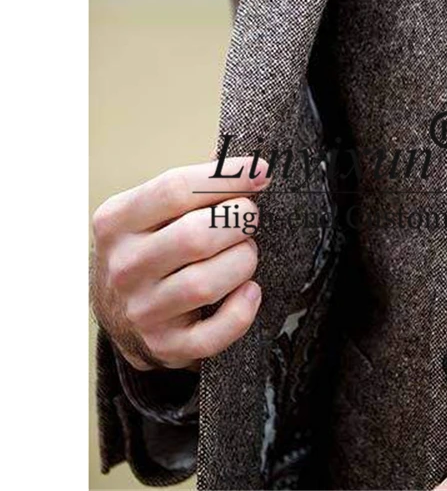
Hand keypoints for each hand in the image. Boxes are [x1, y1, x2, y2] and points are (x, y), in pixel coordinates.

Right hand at [90, 157, 268, 370]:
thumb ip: (196, 185)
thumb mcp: (155, 211)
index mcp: (116, 221)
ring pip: (205, 283)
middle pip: (195, 236)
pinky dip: (241, 312)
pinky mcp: (163, 346)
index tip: (261, 172)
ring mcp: (141, 310)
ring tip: (245, 252)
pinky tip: (250, 291)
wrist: (121, 312)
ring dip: (243, 261)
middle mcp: (123, 267)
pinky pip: (212, 335)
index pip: (175, 189)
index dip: (227, 177)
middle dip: (239, 221)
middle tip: (250, 219)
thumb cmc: (154, 245)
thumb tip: (254, 168)